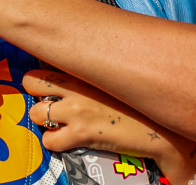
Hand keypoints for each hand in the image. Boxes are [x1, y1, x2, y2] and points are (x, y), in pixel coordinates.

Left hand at [23, 70, 195, 184]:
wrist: (163, 130)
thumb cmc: (143, 102)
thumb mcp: (119, 76)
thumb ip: (100, 67)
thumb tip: (90, 54)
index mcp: (86, 69)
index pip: (46, 61)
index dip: (42, 75)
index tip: (47, 83)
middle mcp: (76, 87)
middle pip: (32, 84)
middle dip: (37, 95)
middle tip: (50, 103)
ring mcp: (76, 111)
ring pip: (36, 113)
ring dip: (45, 120)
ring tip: (60, 123)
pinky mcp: (81, 135)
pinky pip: (50, 141)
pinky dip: (54, 142)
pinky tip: (67, 140)